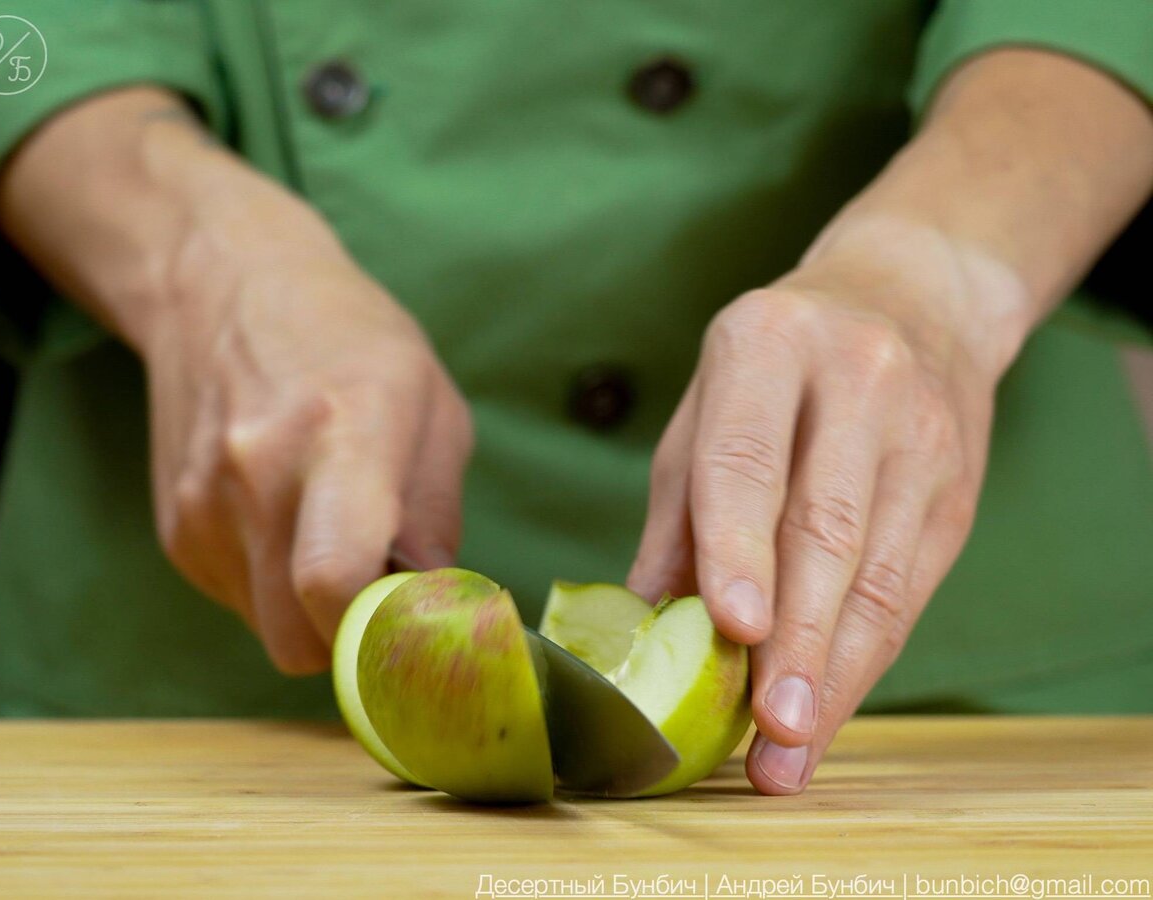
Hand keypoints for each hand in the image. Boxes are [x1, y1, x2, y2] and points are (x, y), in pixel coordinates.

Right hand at [0, 87, 473, 674]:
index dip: (381, 630)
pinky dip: (276, 587)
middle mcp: (258, 475)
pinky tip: (289, 519)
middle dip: (356, 639)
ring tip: (334, 533)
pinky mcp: (175, 529)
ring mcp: (204, 508)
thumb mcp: (433, 404)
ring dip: (315, 613)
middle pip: (302, 637)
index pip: (336, 579)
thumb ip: (438, 513)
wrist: (223, 285)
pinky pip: (240, 601)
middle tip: (387, 590)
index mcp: (342, 433)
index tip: (416, 619)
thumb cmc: (351, 339)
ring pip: (270, 631)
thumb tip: (433, 605)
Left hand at [628, 219, 1004, 793]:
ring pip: (878, 574)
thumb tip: (642, 625)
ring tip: (791, 749)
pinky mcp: (956, 489)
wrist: (912, 300)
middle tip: (768, 729)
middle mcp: (855, 381)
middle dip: (797, 640)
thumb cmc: (777, 366)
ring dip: (834, 672)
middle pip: (825, 529)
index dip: (739, 548)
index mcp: (767, 344)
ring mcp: (919, 435)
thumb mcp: (708, 406)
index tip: (732, 629)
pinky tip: (827, 707)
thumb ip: (678, 511)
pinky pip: (908, 589)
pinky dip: (863, 658)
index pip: (748, 458)